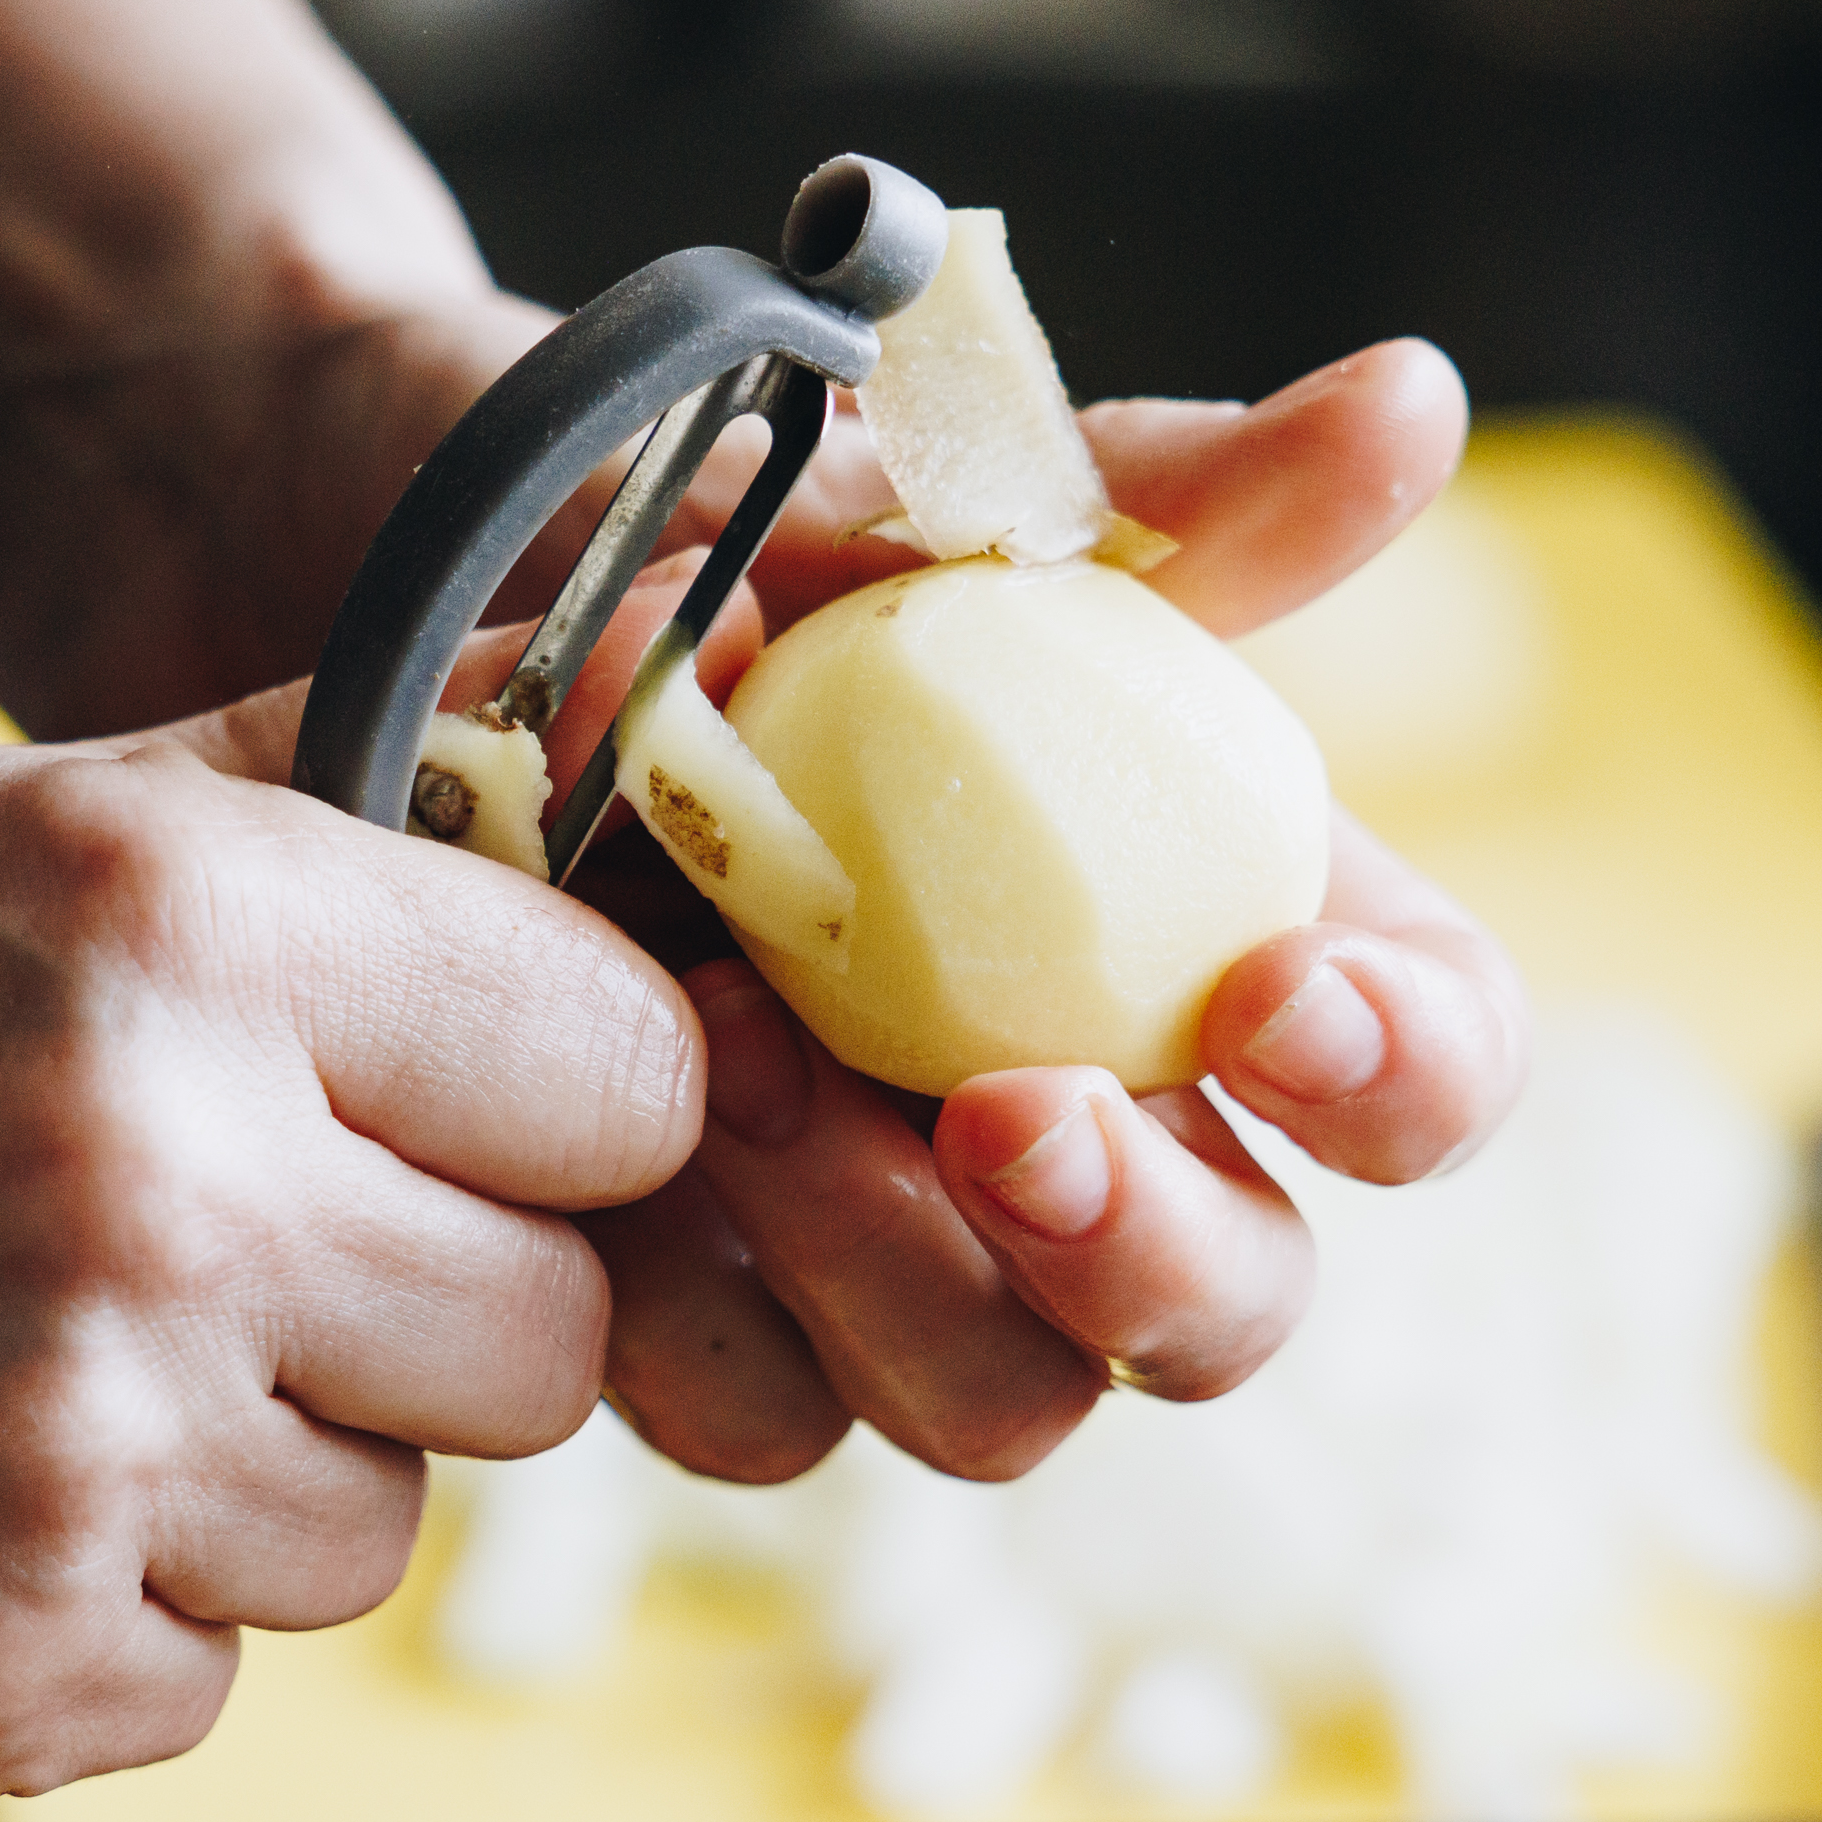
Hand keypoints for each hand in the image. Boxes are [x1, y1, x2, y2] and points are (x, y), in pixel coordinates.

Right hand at [0, 724, 700, 1821]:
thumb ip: (299, 796)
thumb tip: (592, 747)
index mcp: (174, 927)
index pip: (627, 1078)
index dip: (550, 1108)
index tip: (451, 1123)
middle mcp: (149, 1198)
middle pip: (545, 1342)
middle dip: (412, 1314)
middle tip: (202, 1261)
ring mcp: (59, 1474)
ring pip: (372, 1532)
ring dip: (237, 1477)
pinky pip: (197, 1686)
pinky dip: (83, 1623)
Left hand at [584, 339, 1526, 1482]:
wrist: (401, 620)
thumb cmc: (696, 559)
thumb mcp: (909, 512)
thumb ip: (1162, 497)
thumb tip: (1409, 407)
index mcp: (1204, 940)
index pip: (1420, 1065)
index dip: (1401, 1070)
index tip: (1274, 994)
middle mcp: (1078, 1130)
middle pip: (1232, 1303)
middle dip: (1148, 1247)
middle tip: (1007, 1110)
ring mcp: (892, 1250)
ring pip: (998, 1401)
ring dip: (901, 1275)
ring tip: (742, 1068)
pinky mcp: (702, 1317)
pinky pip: (760, 1413)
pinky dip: (707, 1304)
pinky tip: (614, 1137)